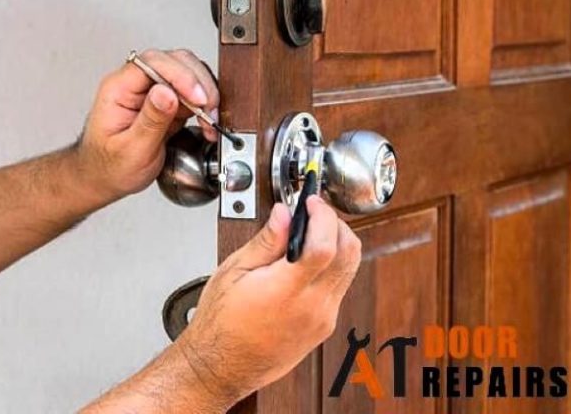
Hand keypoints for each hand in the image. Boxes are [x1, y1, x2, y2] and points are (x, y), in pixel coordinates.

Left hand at [77, 49, 218, 201]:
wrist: (106, 178)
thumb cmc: (109, 166)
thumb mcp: (130, 149)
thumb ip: (150, 120)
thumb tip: (167, 92)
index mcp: (119, 89)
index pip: (152, 62)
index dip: (180, 75)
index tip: (197, 97)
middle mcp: (136, 84)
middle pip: (175, 61)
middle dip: (198, 83)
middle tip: (208, 109)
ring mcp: (153, 91)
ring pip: (188, 73)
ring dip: (205, 93)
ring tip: (209, 119)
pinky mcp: (167, 103)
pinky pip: (191, 93)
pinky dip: (205, 105)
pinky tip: (206, 122)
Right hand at [175, 197, 361, 405]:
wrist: (222, 368)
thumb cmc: (220, 325)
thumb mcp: (233, 272)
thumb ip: (265, 241)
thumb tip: (284, 213)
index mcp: (285, 292)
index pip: (325, 246)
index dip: (323, 216)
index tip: (311, 201)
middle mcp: (312, 308)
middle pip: (349, 254)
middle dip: (336, 223)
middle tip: (315, 212)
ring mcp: (322, 320)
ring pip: (350, 269)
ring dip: (338, 243)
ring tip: (311, 232)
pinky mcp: (324, 328)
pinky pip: (341, 287)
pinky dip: (333, 265)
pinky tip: (309, 260)